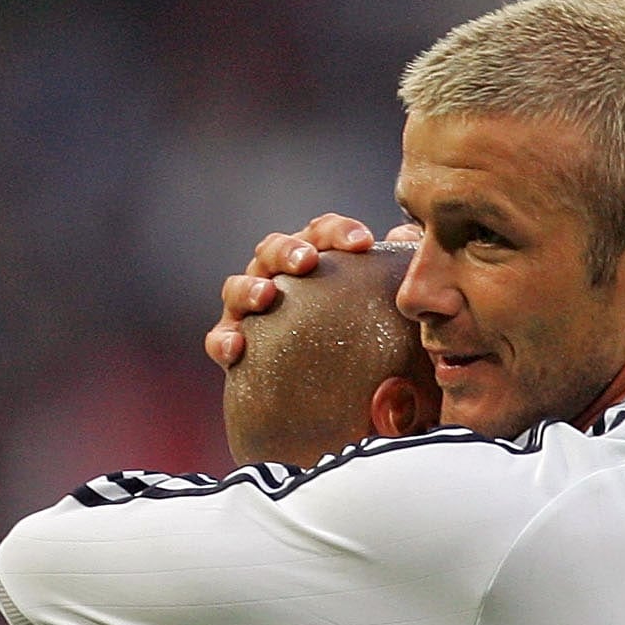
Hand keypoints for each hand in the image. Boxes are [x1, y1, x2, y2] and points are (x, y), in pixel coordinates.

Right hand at [204, 216, 423, 370]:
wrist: (327, 393)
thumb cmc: (356, 338)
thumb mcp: (378, 310)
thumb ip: (391, 274)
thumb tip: (406, 239)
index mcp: (310, 259)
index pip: (321, 233)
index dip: (338, 231)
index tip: (364, 242)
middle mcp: (275, 276)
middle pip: (272, 249)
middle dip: (288, 250)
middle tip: (307, 260)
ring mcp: (247, 308)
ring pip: (237, 286)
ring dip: (250, 288)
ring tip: (266, 296)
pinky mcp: (230, 343)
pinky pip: (219, 339)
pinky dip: (223, 340)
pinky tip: (237, 349)